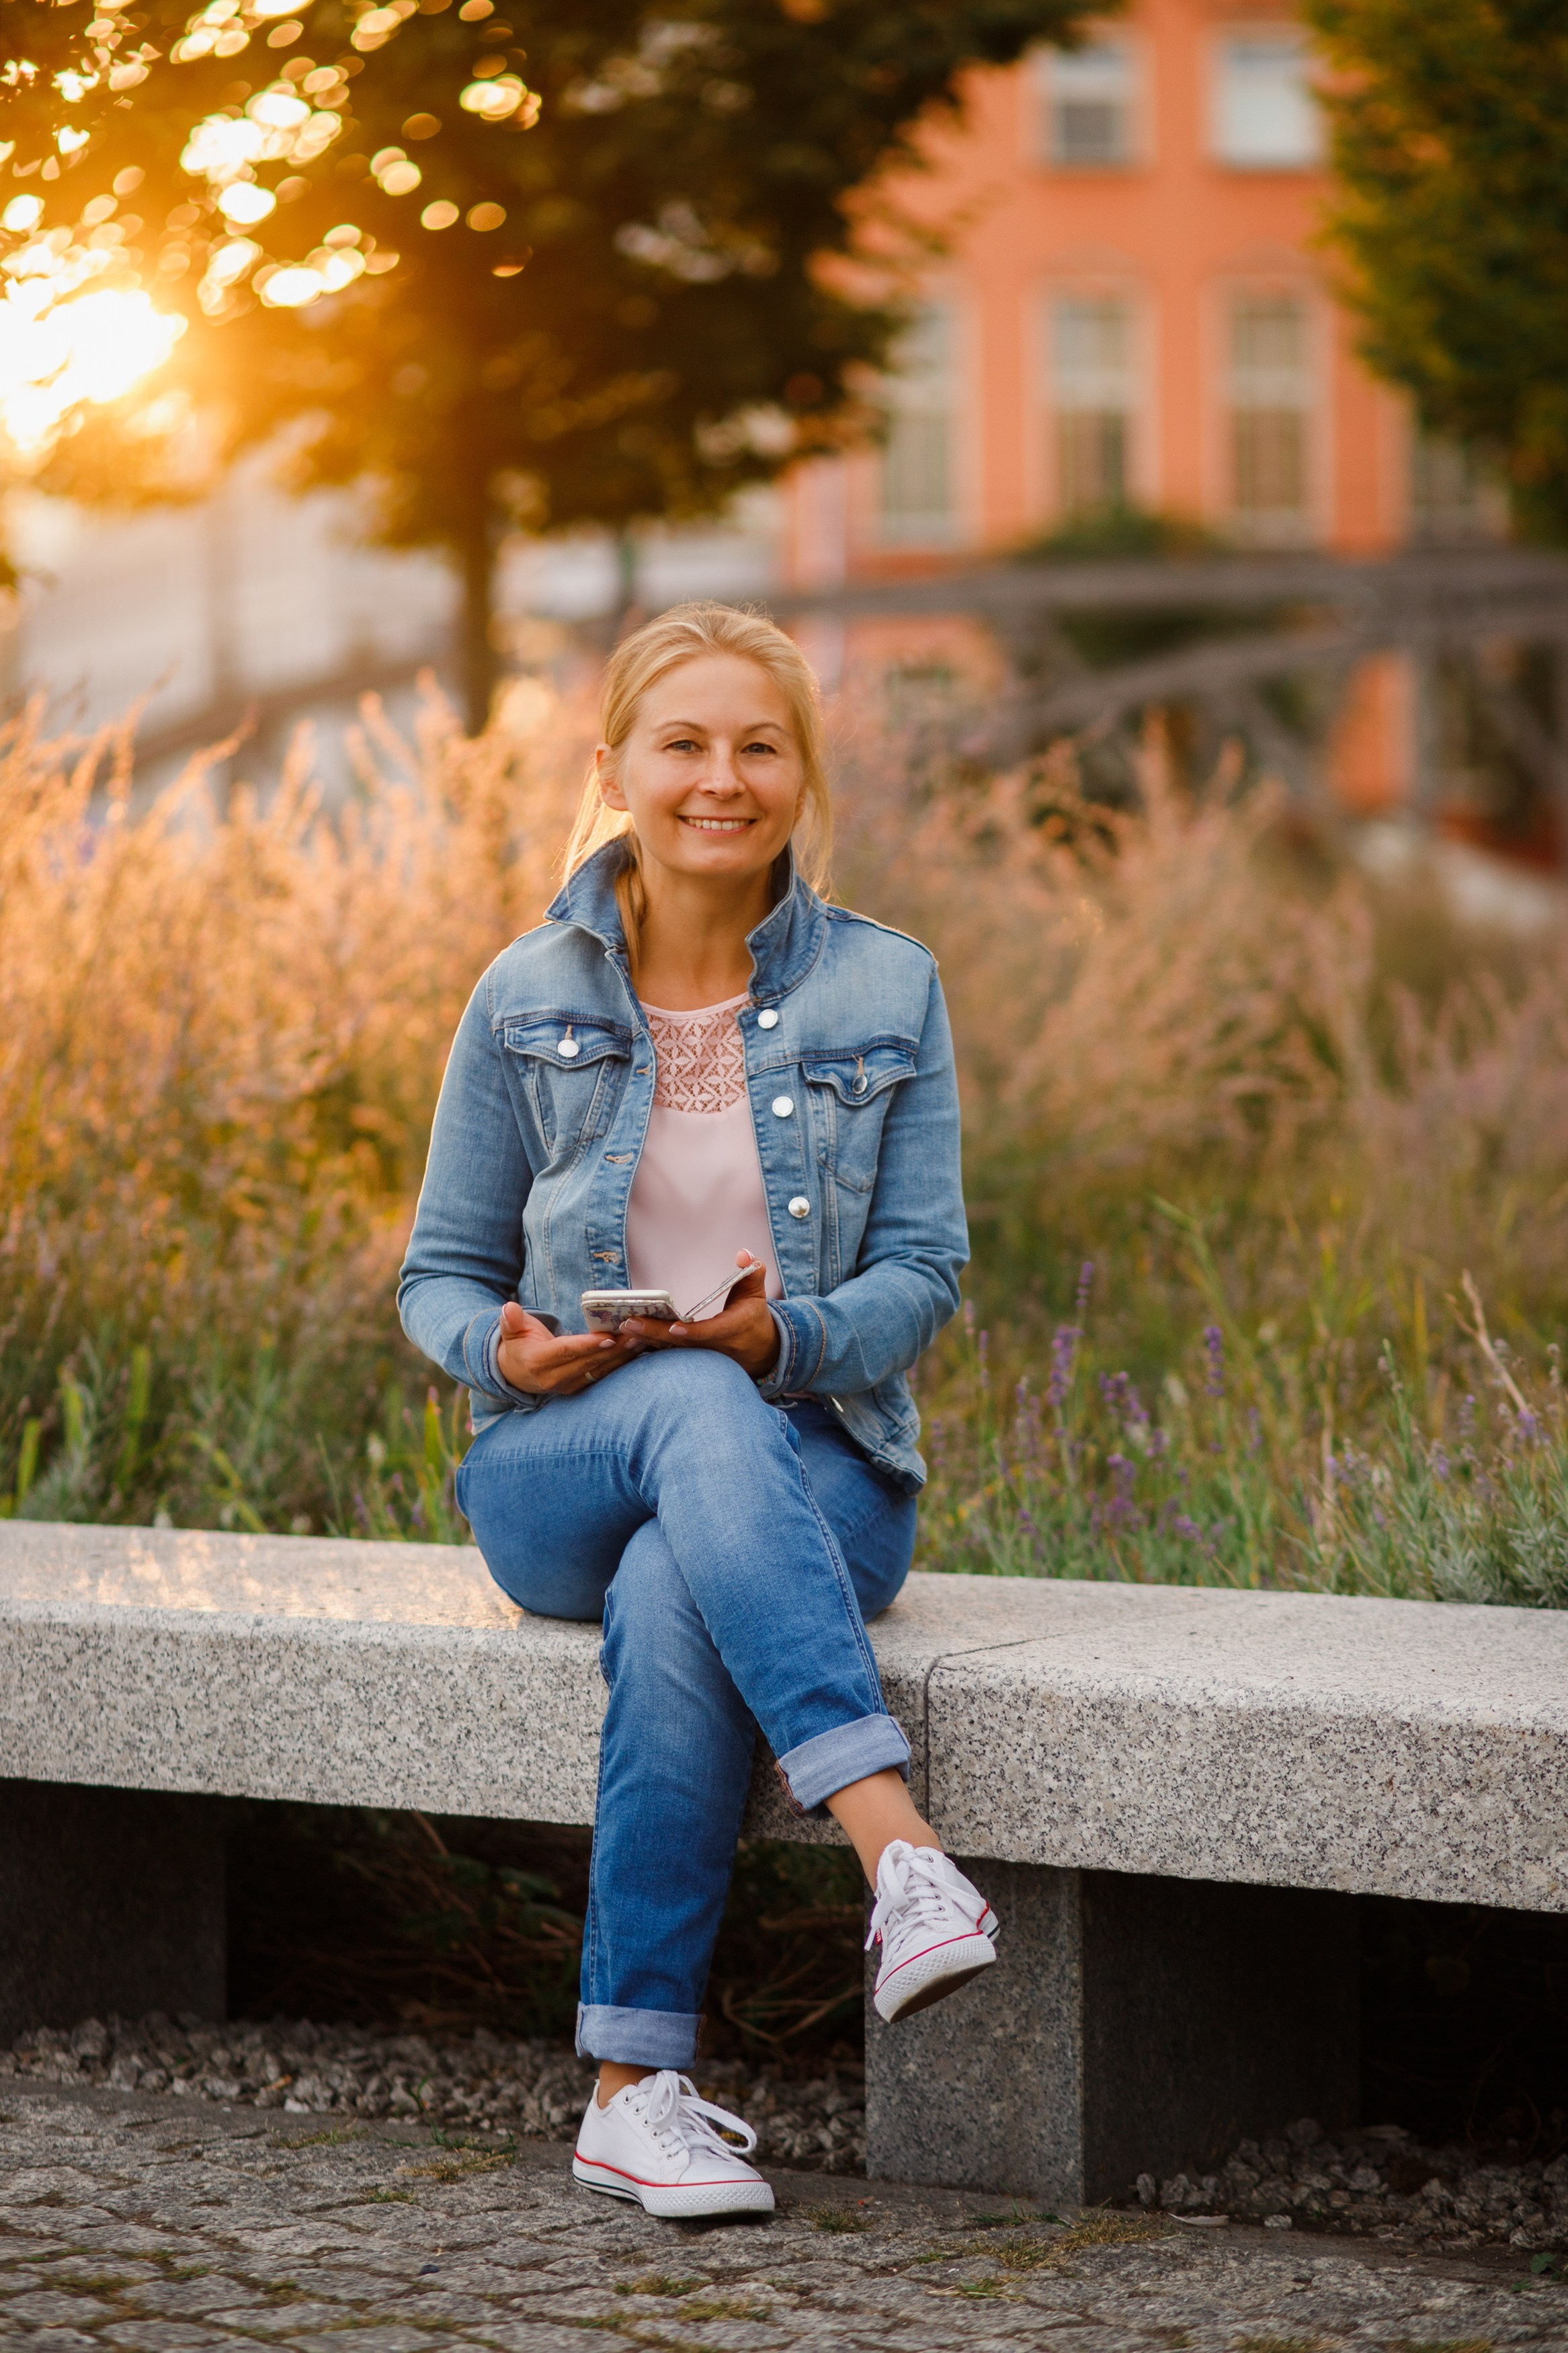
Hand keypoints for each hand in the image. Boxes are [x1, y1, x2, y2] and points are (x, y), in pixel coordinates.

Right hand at [495, 1301, 639, 1397]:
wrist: (515, 1374)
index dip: (587, 1345)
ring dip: (622, 1357)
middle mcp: (554, 1378)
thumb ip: (511, 1321)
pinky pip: (602, 1376)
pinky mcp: (579, 1388)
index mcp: (537, 1362)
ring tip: (642, 1340)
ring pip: (599, 1371)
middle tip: (636, 1333)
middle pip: (588, 1362)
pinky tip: (637, 1351)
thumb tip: (508, 1307)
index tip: (608, 1336)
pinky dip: (619, 1364)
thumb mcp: (511, 1331)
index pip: (566, 1352)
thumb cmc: (518, 1345)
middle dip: (614, 1349)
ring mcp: (568, 1386)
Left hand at [621, 1252, 780, 1381]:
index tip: (673, 1327)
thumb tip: (744, 1254)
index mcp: (733, 1329)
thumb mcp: (755, 1291)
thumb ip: (752, 1271)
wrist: (759, 1350)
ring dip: (647, 1341)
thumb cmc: (753, 1315)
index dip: (693, 1332)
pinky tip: (627, 1338)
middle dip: (655, 1335)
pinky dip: (649, 1347)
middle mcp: (715, 1347)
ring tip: (622, 1328)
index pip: (711, 1333)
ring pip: (671, 1353)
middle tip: (629, 1322)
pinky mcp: (691, 1361)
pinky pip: (668, 1356)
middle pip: (682, 1345)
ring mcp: (702, 1358)